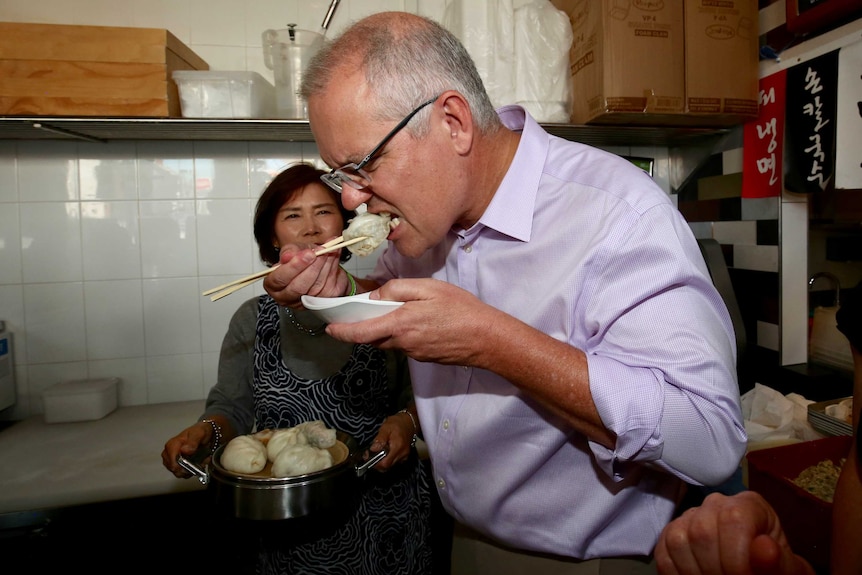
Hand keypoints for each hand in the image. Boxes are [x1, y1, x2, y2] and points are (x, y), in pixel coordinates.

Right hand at [161, 422, 210, 477]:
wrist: (203, 433)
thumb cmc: (199, 432)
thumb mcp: (199, 434)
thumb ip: (192, 441)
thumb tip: (184, 450)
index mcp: (171, 445)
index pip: (172, 462)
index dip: (182, 466)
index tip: (192, 466)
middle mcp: (168, 453)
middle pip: (174, 469)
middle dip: (188, 469)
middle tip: (200, 463)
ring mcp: (171, 460)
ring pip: (179, 473)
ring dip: (191, 470)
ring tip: (200, 462)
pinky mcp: (176, 465)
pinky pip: (182, 474)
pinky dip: (191, 471)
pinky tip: (198, 464)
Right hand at [262, 245, 348, 307]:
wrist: (317, 264)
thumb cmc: (301, 259)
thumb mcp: (292, 250)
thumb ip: (289, 251)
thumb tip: (288, 255)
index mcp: (274, 284)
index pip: (280, 279)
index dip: (294, 266)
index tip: (307, 254)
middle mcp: (286, 297)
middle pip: (298, 287)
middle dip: (312, 267)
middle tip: (320, 251)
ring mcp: (304, 302)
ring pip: (316, 287)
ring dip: (325, 265)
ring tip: (328, 250)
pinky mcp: (321, 302)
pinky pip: (328, 287)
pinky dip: (333, 269)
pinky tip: (333, 257)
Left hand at [325, 278, 502, 365]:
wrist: (486, 339)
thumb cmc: (461, 310)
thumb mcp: (429, 288)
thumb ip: (399, 289)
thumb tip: (377, 296)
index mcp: (400, 324)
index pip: (361, 333)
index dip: (342, 332)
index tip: (329, 328)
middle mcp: (403, 343)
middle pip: (373, 338)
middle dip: (362, 328)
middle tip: (359, 314)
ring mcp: (414, 353)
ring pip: (389, 341)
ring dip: (384, 330)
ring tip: (395, 312)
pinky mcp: (424, 357)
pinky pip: (404, 345)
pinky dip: (402, 334)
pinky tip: (418, 322)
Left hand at [366, 411, 416, 470]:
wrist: (409, 421)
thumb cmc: (397, 423)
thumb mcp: (385, 427)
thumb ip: (379, 439)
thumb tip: (373, 449)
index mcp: (397, 447)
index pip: (385, 464)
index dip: (375, 463)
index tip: (368, 456)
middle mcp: (402, 454)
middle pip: (387, 467)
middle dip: (377, 462)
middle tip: (371, 454)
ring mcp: (404, 456)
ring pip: (390, 465)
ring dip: (382, 460)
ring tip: (378, 450)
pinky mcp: (404, 456)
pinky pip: (393, 462)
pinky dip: (387, 458)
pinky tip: (385, 451)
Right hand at [655, 491, 815, 574]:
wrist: (758, 574)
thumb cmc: (774, 570)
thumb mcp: (785, 570)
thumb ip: (777, 562)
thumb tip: (765, 547)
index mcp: (749, 505)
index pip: (733, 519)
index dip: (736, 556)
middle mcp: (715, 503)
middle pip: (702, 530)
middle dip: (715, 568)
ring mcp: (690, 517)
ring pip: (677, 539)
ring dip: (695, 571)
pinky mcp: (670, 534)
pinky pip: (662, 551)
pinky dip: (676, 573)